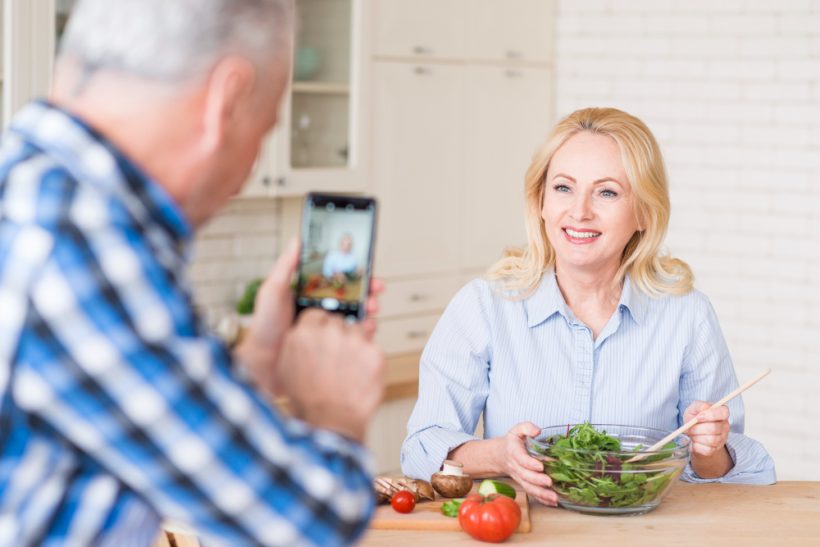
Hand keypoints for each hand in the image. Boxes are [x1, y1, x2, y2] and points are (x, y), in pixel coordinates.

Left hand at [234, 236, 383, 396]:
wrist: (263, 362)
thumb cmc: (264, 326)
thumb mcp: (272, 291)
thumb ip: (285, 266)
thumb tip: (297, 240)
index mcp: (310, 293)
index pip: (336, 278)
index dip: (353, 272)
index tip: (367, 266)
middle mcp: (322, 308)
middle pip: (352, 295)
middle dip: (368, 290)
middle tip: (376, 290)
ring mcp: (328, 327)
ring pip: (356, 313)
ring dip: (369, 308)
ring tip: (372, 308)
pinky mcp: (332, 345)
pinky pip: (353, 336)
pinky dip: (364, 330)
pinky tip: (368, 327)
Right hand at [275, 309, 384, 442]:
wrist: (331, 422)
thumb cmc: (308, 401)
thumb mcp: (286, 367)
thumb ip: (296, 343)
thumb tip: (304, 332)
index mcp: (305, 332)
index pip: (317, 314)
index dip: (320, 326)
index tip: (323, 337)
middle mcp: (330, 332)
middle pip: (338, 321)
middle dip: (338, 336)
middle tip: (336, 358)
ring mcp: (354, 341)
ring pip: (358, 331)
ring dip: (355, 345)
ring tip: (348, 369)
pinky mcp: (374, 353)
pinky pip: (373, 348)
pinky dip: (369, 360)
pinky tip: (360, 376)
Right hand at [495, 422, 556, 506]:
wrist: (500, 455)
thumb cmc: (512, 442)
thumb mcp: (517, 430)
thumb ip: (527, 427)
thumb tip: (537, 431)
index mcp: (514, 452)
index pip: (521, 459)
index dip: (530, 463)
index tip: (540, 466)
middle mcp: (515, 467)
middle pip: (525, 476)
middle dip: (537, 480)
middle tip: (549, 482)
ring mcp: (519, 477)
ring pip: (529, 487)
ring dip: (541, 494)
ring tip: (554, 497)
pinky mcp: (524, 484)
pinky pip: (532, 493)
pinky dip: (542, 500)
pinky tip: (552, 502)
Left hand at [683, 401, 732, 477]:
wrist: (692, 433)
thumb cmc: (694, 418)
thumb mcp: (693, 409)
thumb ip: (699, 406)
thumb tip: (704, 408)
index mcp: (722, 412)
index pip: (724, 412)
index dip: (710, 415)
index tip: (697, 417)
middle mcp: (725, 426)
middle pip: (714, 428)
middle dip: (697, 428)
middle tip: (689, 427)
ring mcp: (722, 438)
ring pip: (711, 440)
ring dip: (696, 437)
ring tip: (692, 434)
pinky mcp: (716, 449)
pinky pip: (707, 450)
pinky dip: (697, 446)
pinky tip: (694, 441)